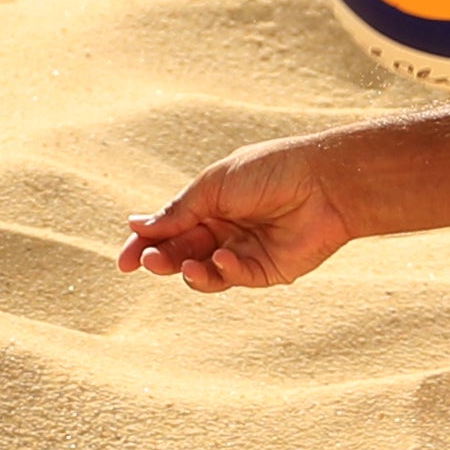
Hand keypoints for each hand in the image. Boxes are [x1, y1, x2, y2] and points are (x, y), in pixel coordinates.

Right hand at [121, 141, 354, 292]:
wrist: (325, 182)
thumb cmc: (271, 172)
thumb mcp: (214, 186)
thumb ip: (179, 211)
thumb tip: (135, 226)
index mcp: (209, 206)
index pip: (167, 231)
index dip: (144, 246)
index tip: (125, 261)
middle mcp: (225, 230)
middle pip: (181, 254)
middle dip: (161, 260)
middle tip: (148, 262)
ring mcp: (246, 251)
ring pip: (204, 272)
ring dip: (187, 272)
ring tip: (181, 266)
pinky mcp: (269, 269)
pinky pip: (236, 278)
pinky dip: (223, 273)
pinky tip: (222, 259)